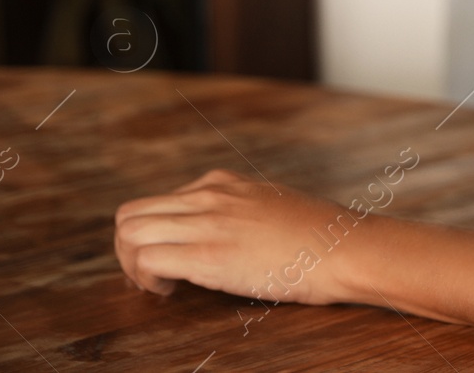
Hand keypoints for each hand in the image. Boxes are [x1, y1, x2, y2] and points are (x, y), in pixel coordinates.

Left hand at [114, 168, 363, 305]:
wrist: (344, 247)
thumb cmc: (320, 237)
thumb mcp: (274, 206)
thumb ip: (243, 211)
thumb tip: (230, 234)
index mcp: (223, 182)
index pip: (158, 202)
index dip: (153, 236)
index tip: (169, 261)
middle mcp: (208, 195)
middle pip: (130, 213)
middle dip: (128, 250)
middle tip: (153, 277)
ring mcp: (207, 221)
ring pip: (129, 232)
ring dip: (131, 265)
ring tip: (160, 285)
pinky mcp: (208, 253)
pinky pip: (147, 258)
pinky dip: (146, 280)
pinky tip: (172, 292)